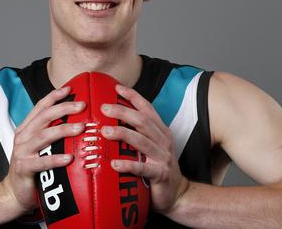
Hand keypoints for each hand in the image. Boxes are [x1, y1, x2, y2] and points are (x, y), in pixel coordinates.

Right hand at [1, 86, 85, 212]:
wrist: (13, 193)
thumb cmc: (32, 169)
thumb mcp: (39, 147)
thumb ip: (50, 134)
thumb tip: (76, 121)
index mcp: (26, 129)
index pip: (40, 108)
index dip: (54, 97)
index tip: (70, 89)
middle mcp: (23, 138)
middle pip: (44, 117)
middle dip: (63, 109)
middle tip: (82, 105)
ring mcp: (22, 153)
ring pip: (44, 136)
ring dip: (63, 129)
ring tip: (80, 127)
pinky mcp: (24, 169)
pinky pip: (42, 162)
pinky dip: (56, 159)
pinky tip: (69, 158)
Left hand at [99, 84, 189, 213]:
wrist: (177, 194)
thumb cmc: (157, 168)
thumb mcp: (151, 147)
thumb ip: (137, 134)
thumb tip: (110, 122)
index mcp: (161, 131)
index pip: (147, 109)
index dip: (133, 97)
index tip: (116, 88)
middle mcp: (163, 141)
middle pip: (142, 121)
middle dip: (122, 112)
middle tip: (103, 108)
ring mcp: (163, 157)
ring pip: (141, 141)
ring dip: (122, 134)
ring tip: (104, 132)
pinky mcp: (160, 174)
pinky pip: (142, 168)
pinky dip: (128, 165)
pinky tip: (114, 164)